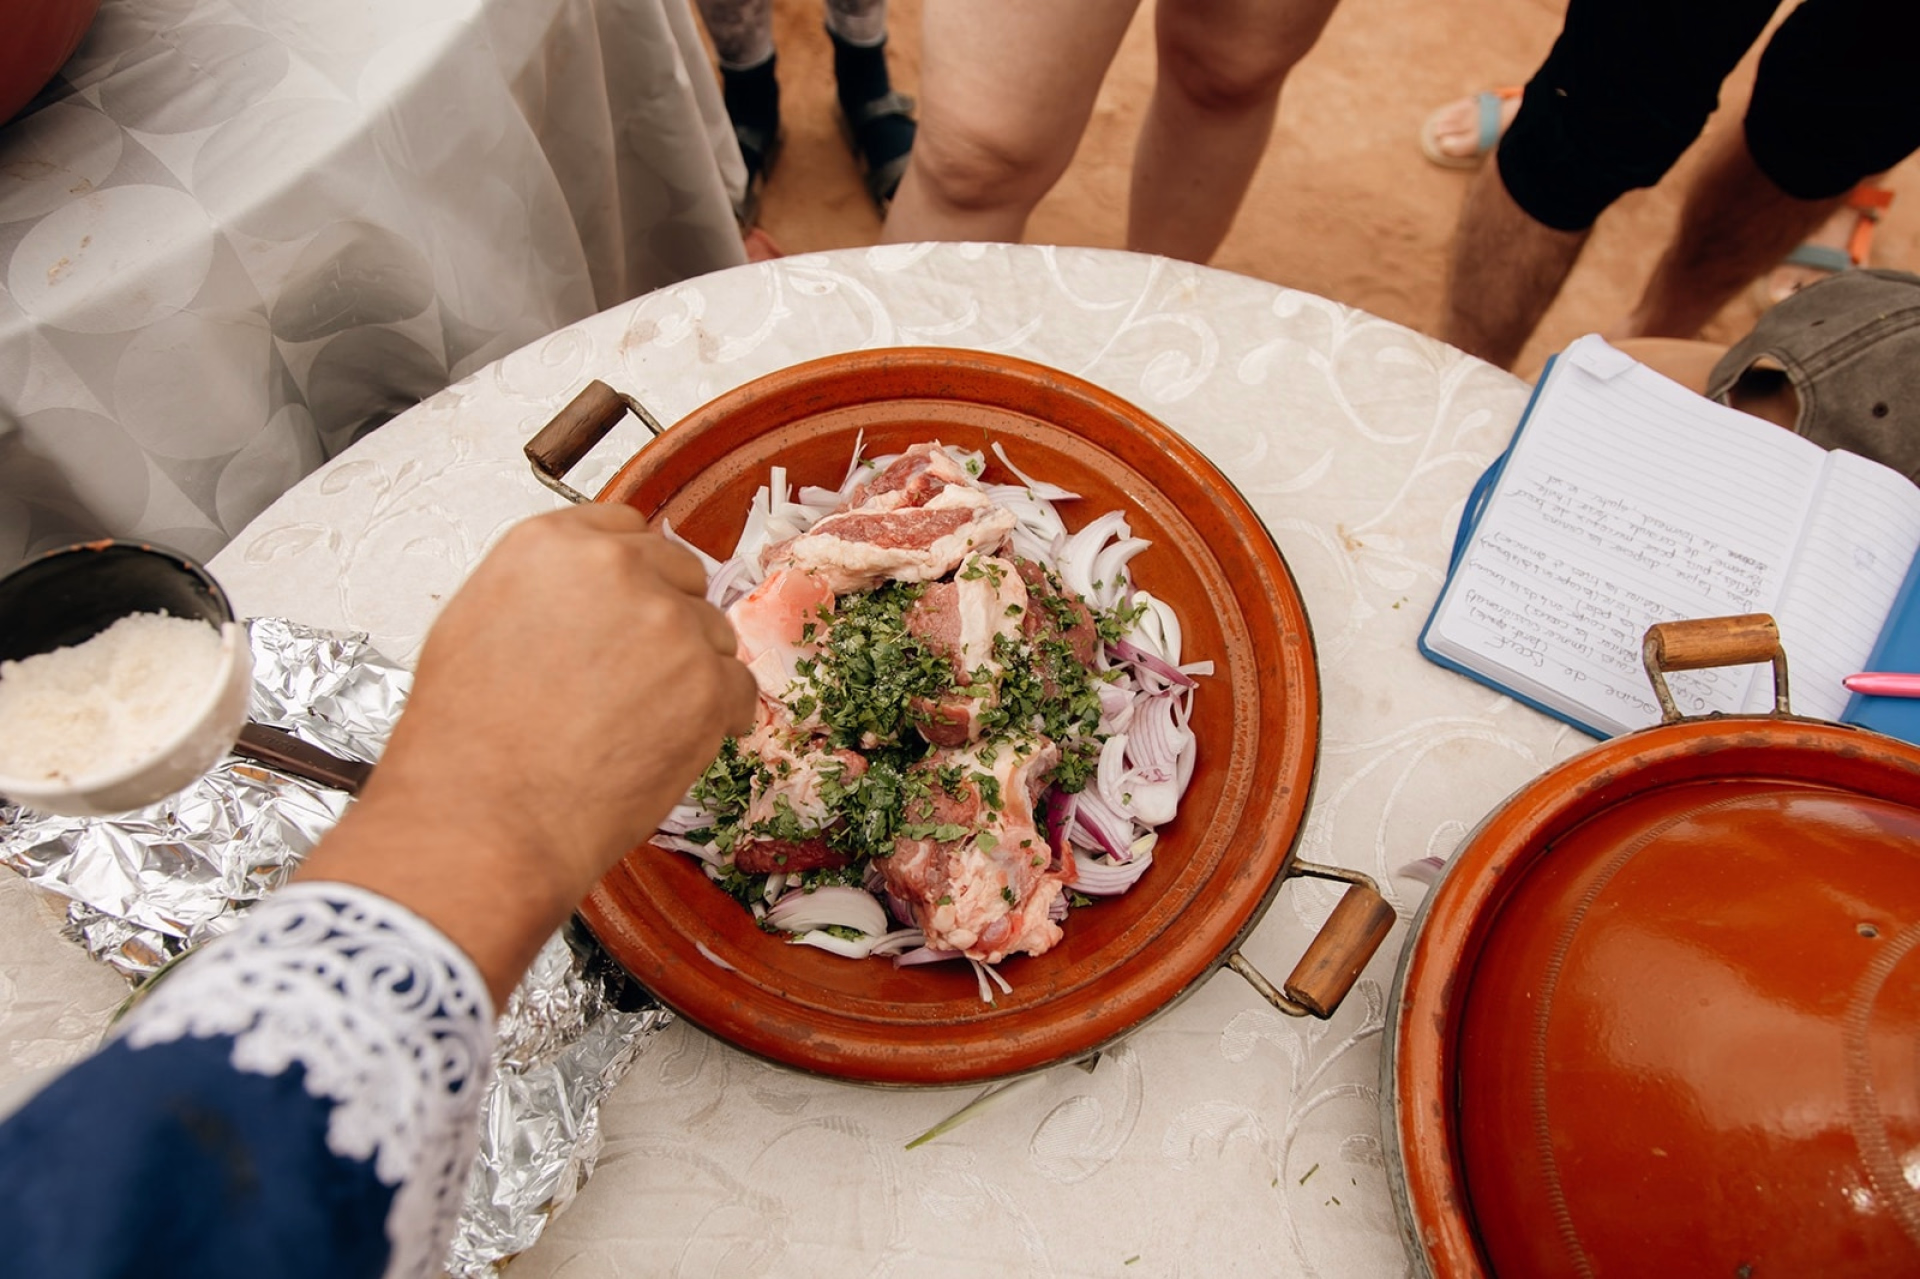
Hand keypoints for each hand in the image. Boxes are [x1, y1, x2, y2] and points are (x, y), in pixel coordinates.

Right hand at [298, 504, 756, 1002]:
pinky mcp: (709, 683)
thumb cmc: (465, 744)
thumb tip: (585, 596)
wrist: (484, 820)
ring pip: (713, 633)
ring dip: (692, 671)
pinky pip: (738, 690)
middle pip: (679, 575)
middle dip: (666, 621)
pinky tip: (669, 744)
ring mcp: (670, 624)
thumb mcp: (476, 626)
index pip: (625, 529)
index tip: (628, 607)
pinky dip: (717, 718)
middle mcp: (616, 569)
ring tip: (638, 723)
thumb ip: (544, 591)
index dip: (631, 576)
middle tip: (634, 677)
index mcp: (552, 545)